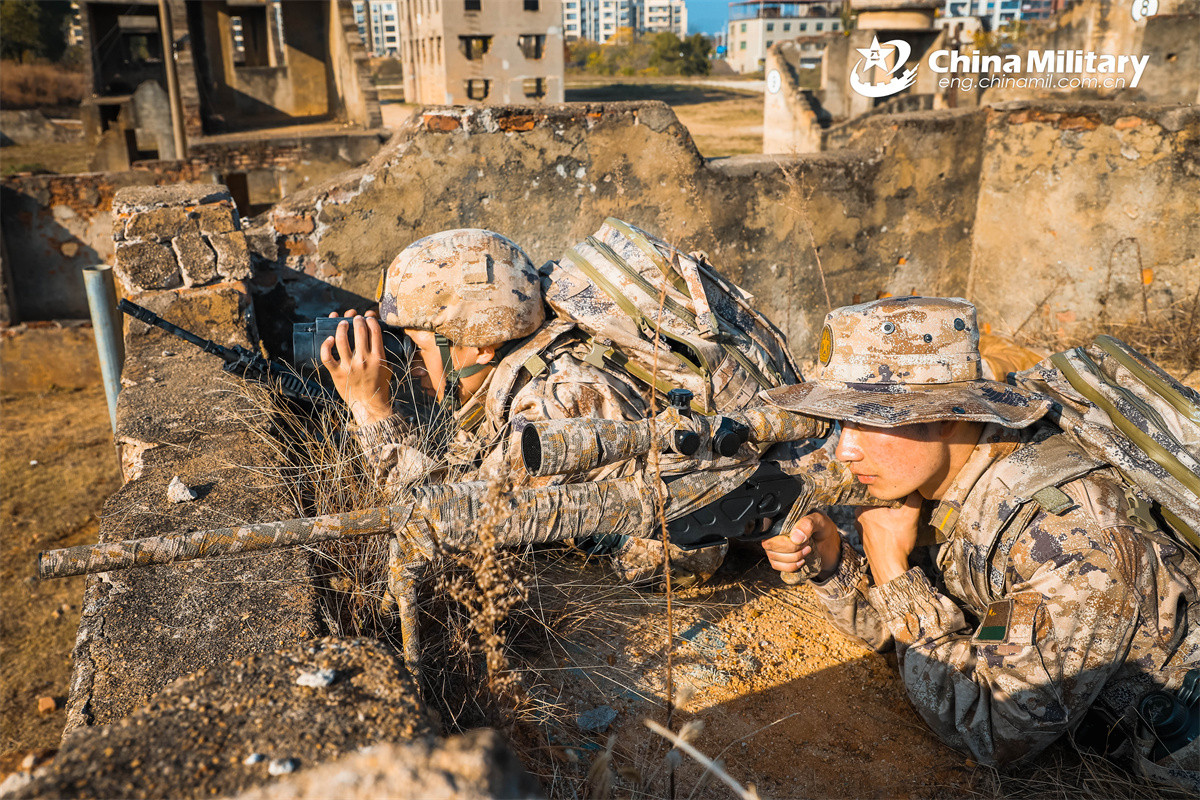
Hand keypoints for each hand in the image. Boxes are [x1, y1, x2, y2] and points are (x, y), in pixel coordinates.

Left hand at [319, 310, 393, 426]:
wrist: (370, 405)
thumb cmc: (379, 386)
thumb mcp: (387, 367)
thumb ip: (382, 352)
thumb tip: (377, 335)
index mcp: (378, 357)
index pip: (375, 330)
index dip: (371, 320)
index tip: (368, 317)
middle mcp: (364, 360)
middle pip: (359, 331)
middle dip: (357, 320)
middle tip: (356, 318)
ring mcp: (349, 366)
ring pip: (342, 340)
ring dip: (341, 327)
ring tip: (342, 323)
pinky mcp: (337, 373)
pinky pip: (327, 356)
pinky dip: (326, 345)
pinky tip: (329, 339)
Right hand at [761, 511, 841, 581]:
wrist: (829, 542)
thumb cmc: (822, 528)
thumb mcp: (819, 521)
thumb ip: (808, 524)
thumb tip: (794, 538)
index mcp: (779, 520)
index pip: (769, 531)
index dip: (785, 540)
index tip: (804, 540)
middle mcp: (773, 533)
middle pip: (769, 545)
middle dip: (791, 549)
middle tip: (807, 545)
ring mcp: (774, 546)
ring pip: (773, 557)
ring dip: (793, 558)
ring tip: (807, 551)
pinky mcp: (778, 558)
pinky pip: (776, 565)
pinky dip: (790, 566)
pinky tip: (801, 561)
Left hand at [858, 493, 922, 585]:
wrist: (888, 566)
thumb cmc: (896, 542)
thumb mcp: (910, 516)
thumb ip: (914, 498)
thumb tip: (917, 487)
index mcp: (865, 506)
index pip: (877, 490)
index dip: (890, 490)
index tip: (898, 493)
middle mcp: (858, 514)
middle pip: (875, 501)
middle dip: (887, 502)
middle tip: (899, 505)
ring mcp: (859, 526)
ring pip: (873, 512)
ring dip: (884, 513)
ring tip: (896, 516)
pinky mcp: (863, 535)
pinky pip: (872, 523)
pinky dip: (880, 523)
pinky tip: (890, 527)